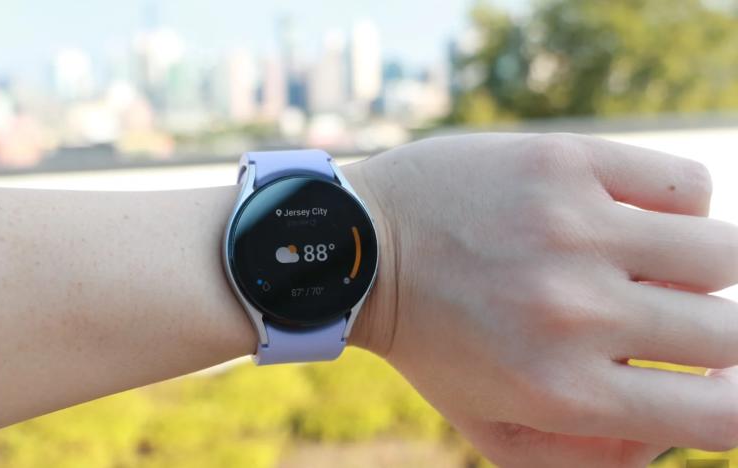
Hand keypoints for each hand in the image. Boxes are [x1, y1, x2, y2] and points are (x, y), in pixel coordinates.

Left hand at [347, 133, 737, 465]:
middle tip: (659, 320)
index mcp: (562, 391)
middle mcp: (577, 312)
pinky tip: (626, 217)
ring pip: (721, 253)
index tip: (709, 383)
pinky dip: (674, 206)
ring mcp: (574, 229)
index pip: (724, 414)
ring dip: (696, 269)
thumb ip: (590, 459)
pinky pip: (684, 185)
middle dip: (710, 337)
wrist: (362, 248)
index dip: (730, 403)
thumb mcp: (492, 427)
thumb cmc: (432, 343)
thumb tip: (676, 428)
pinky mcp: (565, 162)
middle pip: (731, 332)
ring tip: (643, 266)